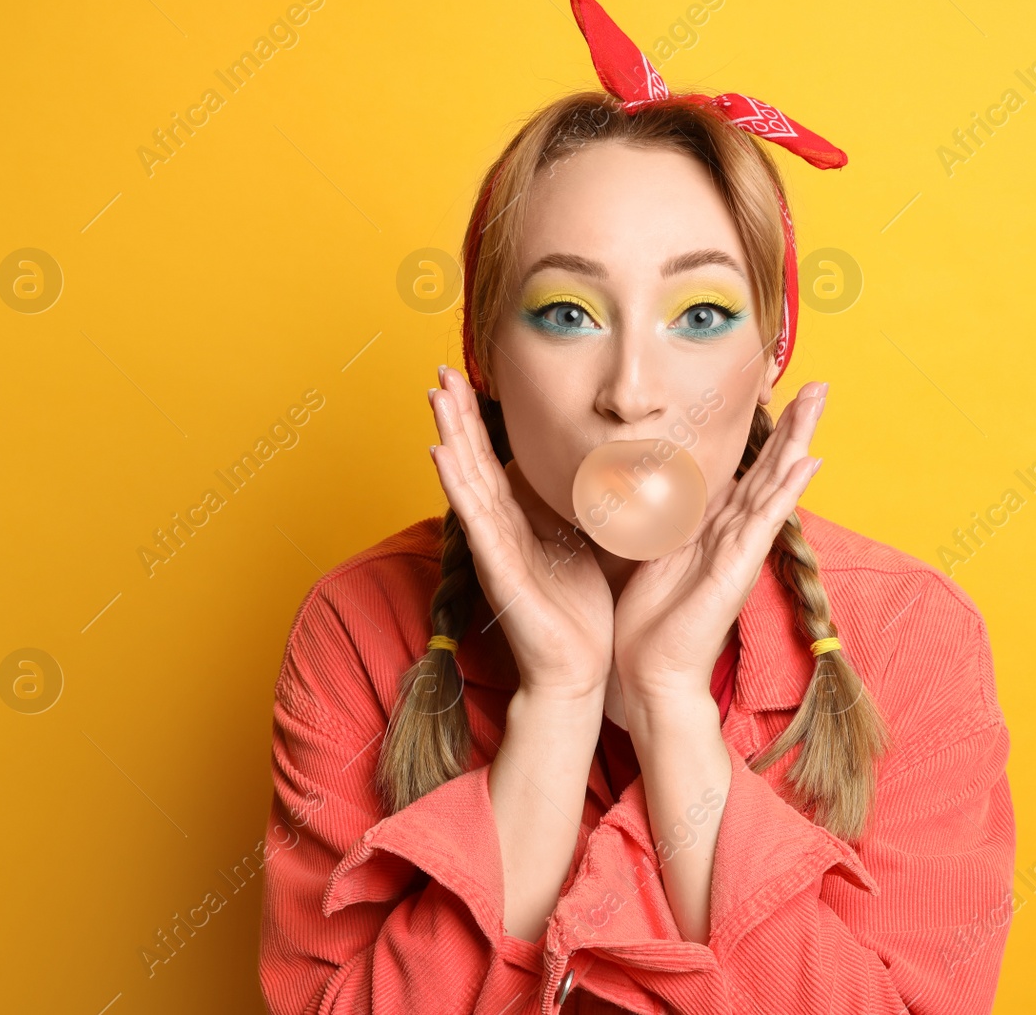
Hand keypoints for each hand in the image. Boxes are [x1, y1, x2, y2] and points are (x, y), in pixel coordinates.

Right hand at [427, 366, 614, 699]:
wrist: (577, 668)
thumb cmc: (579, 609)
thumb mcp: (581, 540)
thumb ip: (576, 503)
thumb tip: (600, 462)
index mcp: (518, 520)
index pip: (492, 458)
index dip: (478, 418)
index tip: (468, 375)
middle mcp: (499, 528)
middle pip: (472, 459)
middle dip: (456, 413)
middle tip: (441, 369)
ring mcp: (494, 546)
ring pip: (467, 480)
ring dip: (450, 434)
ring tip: (436, 395)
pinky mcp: (498, 568)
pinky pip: (475, 520)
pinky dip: (457, 484)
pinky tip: (440, 453)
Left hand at [612, 381, 828, 703]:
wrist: (652, 672)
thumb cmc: (651, 621)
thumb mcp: (653, 554)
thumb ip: (664, 521)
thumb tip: (655, 487)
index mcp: (714, 528)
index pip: (747, 471)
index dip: (767, 436)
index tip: (780, 395)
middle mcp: (734, 534)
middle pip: (770, 469)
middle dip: (794, 426)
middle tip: (820, 385)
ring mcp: (740, 549)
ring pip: (774, 484)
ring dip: (797, 441)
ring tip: (818, 403)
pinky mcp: (737, 567)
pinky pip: (765, 520)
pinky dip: (786, 490)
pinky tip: (807, 462)